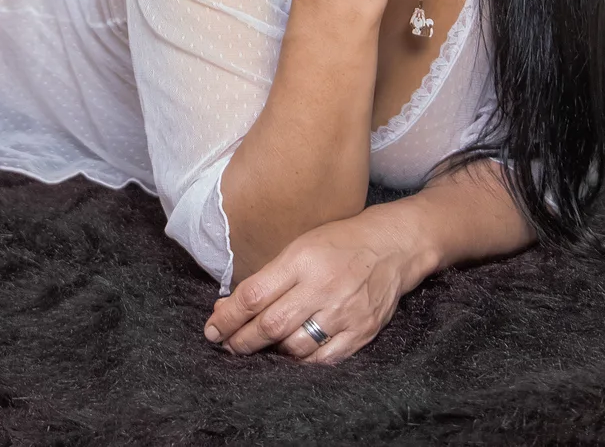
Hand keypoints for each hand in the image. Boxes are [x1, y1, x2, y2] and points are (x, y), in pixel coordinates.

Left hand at [204, 205, 434, 364]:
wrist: (392, 246)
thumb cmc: (338, 243)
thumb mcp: (299, 246)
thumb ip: (268, 277)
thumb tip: (229, 307)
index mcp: (301, 260)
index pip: (253, 296)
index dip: (227, 317)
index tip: (212, 329)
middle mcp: (322, 287)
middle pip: (270, 326)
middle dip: (242, 341)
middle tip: (227, 346)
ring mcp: (344, 312)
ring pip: (295, 347)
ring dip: (271, 353)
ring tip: (260, 349)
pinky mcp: (362, 332)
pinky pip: (324, 359)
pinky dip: (302, 361)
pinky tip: (291, 356)